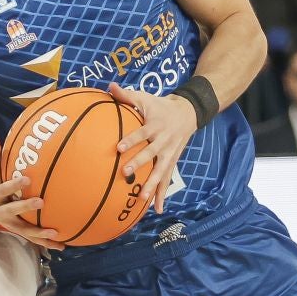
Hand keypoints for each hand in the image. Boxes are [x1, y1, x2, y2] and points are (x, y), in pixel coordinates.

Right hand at [0, 135, 62, 247]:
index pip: (4, 189)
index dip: (14, 185)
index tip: (27, 179)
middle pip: (13, 211)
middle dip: (26, 208)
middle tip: (42, 203)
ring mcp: (7, 222)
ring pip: (23, 230)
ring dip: (39, 234)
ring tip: (56, 235)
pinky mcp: (15, 228)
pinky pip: (30, 237)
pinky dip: (45, 242)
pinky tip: (61, 245)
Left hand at [109, 82, 195, 213]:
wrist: (188, 113)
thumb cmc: (160, 106)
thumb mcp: (145, 98)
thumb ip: (126, 95)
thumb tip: (109, 86)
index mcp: (155, 125)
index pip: (141, 133)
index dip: (131, 139)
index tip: (118, 147)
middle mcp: (163, 141)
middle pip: (150, 154)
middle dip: (138, 163)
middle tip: (125, 172)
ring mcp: (169, 154)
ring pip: (160, 172)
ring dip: (152, 185)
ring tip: (141, 199)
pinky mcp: (172, 163)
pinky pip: (167, 180)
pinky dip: (162, 195)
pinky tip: (157, 210)